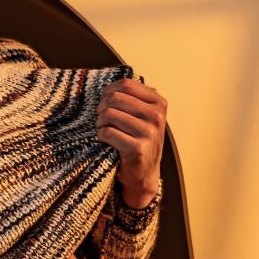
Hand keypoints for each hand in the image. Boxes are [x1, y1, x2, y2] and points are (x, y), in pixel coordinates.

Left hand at [96, 76, 166, 205]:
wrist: (143, 174)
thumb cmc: (139, 141)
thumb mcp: (143, 116)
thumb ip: (134, 98)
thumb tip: (110, 83)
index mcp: (158, 103)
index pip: (126, 84)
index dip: (108, 90)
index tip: (104, 100)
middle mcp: (156, 116)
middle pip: (115, 98)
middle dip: (101, 108)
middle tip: (100, 118)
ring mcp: (148, 132)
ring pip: (109, 115)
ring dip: (99, 123)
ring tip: (103, 130)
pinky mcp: (137, 149)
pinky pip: (107, 133)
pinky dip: (101, 136)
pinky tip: (105, 141)